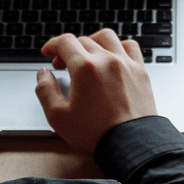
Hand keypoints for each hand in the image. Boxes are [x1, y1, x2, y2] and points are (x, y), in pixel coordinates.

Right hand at [36, 28, 157, 151]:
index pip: (65, 42)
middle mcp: (107, 60)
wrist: (131, 145)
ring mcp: (126, 64)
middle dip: (69, 50)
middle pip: (83, 41)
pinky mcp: (140, 72)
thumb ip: (45, 91)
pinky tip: (113, 57)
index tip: (48, 52)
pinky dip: (119, 47)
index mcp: (85, 68)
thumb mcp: (58, 117)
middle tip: (62, 64)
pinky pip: (130, 47)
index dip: (52, 45)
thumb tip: (43, 74)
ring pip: (107, 38)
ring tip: (87, 55)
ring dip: (92, 42)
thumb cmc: (96, 134)